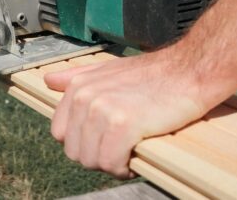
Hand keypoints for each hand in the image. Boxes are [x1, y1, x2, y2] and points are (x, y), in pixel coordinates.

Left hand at [44, 51, 205, 178]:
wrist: (187, 73)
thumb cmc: (153, 75)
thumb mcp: (107, 70)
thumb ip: (76, 77)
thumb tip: (49, 80)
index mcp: (78, 87)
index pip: (60, 133)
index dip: (82, 143)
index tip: (102, 141)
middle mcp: (85, 97)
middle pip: (75, 151)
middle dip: (97, 156)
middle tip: (120, 148)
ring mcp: (102, 110)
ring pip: (92, 160)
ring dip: (112, 163)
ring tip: (129, 151)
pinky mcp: (123, 124)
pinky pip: (111, 163)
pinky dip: (124, 167)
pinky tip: (136, 154)